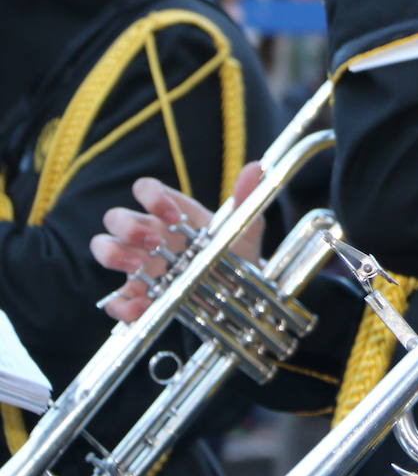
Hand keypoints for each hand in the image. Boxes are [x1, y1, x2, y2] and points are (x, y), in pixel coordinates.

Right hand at [90, 163, 263, 321]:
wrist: (239, 289)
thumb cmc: (235, 250)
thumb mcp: (245, 226)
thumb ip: (247, 198)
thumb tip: (255, 168)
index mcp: (171, 212)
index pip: (145, 188)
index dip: (152, 196)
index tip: (174, 216)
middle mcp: (149, 233)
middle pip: (115, 218)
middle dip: (128, 227)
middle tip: (154, 242)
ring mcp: (139, 263)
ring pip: (104, 248)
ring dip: (113, 255)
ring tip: (139, 266)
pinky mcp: (138, 294)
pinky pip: (116, 298)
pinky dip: (121, 304)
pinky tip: (140, 307)